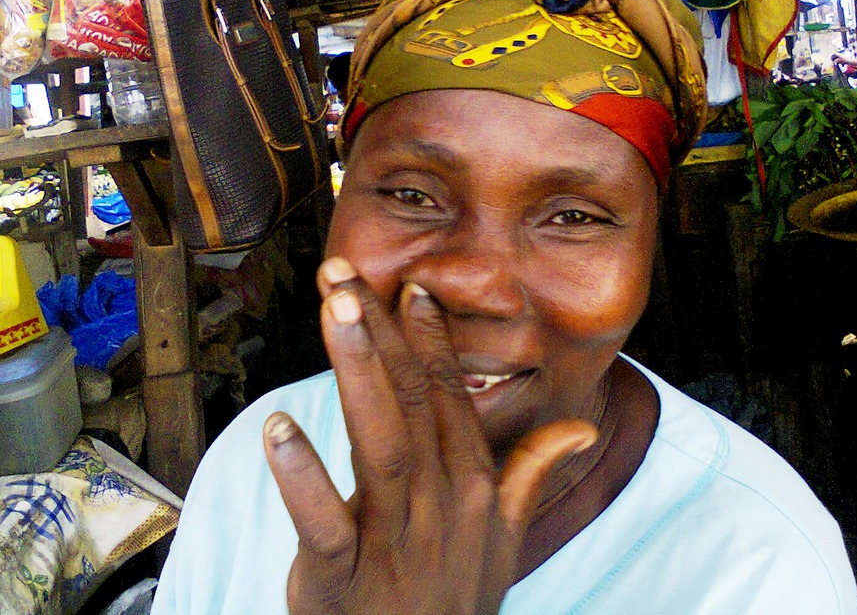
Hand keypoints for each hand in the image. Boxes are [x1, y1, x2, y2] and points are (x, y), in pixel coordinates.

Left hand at [263, 257, 596, 614]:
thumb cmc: (453, 602)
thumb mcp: (504, 541)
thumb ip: (529, 473)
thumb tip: (578, 428)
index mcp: (473, 489)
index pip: (451, 398)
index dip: (430, 340)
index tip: (412, 289)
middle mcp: (441, 505)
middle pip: (411, 402)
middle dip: (379, 331)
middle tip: (345, 274)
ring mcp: (395, 542)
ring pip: (380, 441)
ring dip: (357, 371)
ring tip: (334, 311)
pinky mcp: (342, 581)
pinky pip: (324, 524)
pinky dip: (302, 477)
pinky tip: (278, 428)